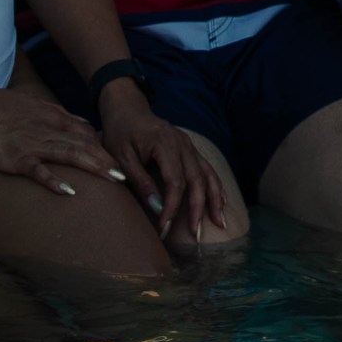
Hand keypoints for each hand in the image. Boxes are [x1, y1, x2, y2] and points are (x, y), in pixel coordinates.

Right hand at [0, 78, 125, 197]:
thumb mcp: (33, 105)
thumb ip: (59, 116)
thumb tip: (83, 125)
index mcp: (52, 117)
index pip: (86, 134)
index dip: (104, 149)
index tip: (122, 163)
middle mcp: (47, 130)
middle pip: (84, 146)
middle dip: (108, 161)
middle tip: (129, 177)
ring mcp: (32, 144)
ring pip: (70, 155)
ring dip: (94, 168)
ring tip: (114, 181)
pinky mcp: (15, 158)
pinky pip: (38, 171)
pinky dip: (54, 181)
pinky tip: (70, 192)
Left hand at [96, 81, 233, 242]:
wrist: (127, 109)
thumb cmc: (120, 133)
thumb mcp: (122, 157)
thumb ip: (140, 181)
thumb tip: (157, 207)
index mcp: (165, 144)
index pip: (175, 182)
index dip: (172, 206)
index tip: (165, 225)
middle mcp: (183, 144)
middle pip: (197, 180)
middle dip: (197, 208)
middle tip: (195, 233)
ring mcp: (190, 145)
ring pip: (208, 174)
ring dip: (215, 199)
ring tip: (220, 222)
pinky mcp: (191, 149)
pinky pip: (208, 169)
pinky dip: (215, 187)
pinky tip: (220, 204)